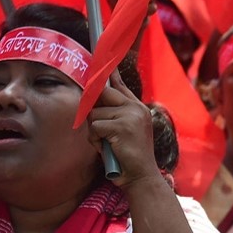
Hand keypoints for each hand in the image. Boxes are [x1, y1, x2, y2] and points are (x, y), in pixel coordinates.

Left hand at [87, 68, 157, 187]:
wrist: (142, 176)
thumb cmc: (128, 157)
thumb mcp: (123, 132)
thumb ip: (113, 116)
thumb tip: (91, 104)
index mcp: (137, 108)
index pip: (119, 84)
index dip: (108, 72)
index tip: (100, 55)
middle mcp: (135, 108)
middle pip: (104, 93)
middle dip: (93, 108)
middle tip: (98, 126)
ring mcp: (130, 115)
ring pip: (95, 114)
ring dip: (94, 132)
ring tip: (107, 144)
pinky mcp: (122, 126)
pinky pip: (95, 127)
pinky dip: (95, 140)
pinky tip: (107, 149)